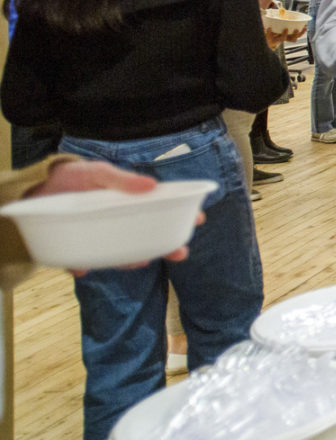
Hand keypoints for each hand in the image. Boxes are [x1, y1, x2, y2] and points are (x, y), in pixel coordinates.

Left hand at [28, 158, 204, 271]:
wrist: (31, 190)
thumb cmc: (69, 177)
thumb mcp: (96, 172)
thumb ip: (121, 179)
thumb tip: (152, 185)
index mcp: (127, 202)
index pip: (160, 209)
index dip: (180, 215)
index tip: (199, 219)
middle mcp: (117, 223)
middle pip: (147, 237)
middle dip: (166, 246)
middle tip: (180, 252)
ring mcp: (98, 238)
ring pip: (122, 254)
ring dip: (132, 261)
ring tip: (140, 262)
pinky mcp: (75, 250)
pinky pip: (82, 262)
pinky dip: (83, 266)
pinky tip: (83, 268)